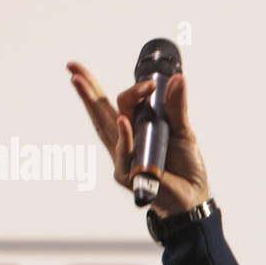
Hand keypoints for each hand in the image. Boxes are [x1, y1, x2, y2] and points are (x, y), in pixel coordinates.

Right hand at [66, 61, 210, 216]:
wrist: (193, 195)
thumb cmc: (185, 166)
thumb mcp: (182, 130)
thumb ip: (176, 106)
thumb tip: (177, 78)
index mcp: (136, 127)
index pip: (115, 103)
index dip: (99, 85)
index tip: (100, 69)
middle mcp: (125, 141)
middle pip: (101, 112)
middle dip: (86, 90)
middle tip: (72, 69)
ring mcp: (124, 158)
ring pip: (107, 128)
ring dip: (94, 103)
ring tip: (81, 81)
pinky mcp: (129, 174)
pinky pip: (125, 151)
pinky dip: (125, 136)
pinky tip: (123, 121)